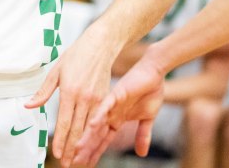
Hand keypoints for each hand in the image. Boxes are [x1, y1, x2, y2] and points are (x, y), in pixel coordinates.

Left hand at [24, 31, 113, 165]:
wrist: (100, 46)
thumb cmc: (75, 56)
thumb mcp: (55, 72)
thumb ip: (43, 92)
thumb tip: (29, 106)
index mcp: (70, 92)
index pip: (64, 122)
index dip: (60, 140)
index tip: (57, 153)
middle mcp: (85, 99)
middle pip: (77, 129)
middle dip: (72, 149)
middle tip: (67, 164)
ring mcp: (98, 100)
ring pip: (90, 129)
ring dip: (84, 146)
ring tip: (79, 160)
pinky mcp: (106, 100)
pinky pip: (100, 122)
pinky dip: (95, 136)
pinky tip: (92, 145)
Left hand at [74, 48, 166, 165]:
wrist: (154, 70)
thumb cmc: (150, 91)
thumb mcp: (148, 118)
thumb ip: (143, 135)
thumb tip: (142, 154)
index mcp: (115, 119)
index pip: (102, 139)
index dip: (94, 152)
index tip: (86, 164)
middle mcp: (110, 113)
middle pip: (96, 135)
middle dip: (86, 150)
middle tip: (74, 162)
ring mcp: (111, 104)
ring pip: (97, 123)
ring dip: (88, 136)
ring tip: (77, 149)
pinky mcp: (115, 94)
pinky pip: (105, 106)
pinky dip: (99, 116)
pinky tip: (92, 125)